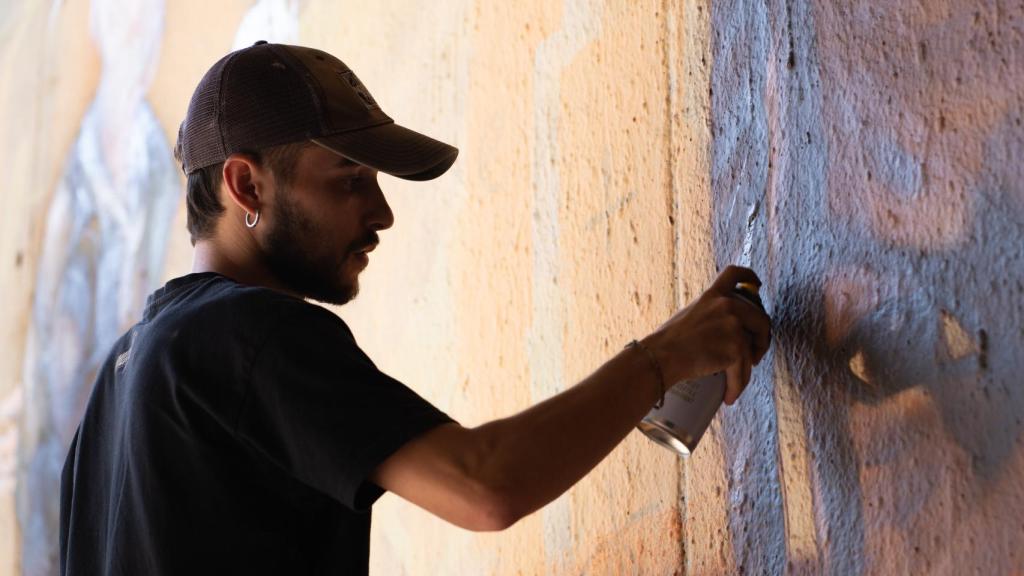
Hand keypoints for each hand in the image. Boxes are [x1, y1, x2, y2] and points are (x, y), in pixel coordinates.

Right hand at [644, 265, 771, 404]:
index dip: (751, 277)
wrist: (660, 357)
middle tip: (754, 356)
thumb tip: (724, 331)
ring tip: (736, 381)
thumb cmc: (667, 343)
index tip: (756, 285)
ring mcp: (733, 326)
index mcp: (713, 295)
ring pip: (753, 350)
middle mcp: (726, 306)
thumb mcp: (689, 316)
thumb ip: (708, 315)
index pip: (735, 274)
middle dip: (762, 340)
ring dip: (747, 369)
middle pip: (760, 319)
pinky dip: (737, 386)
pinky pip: (743, 371)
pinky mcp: (735, 348)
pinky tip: (729, 396)